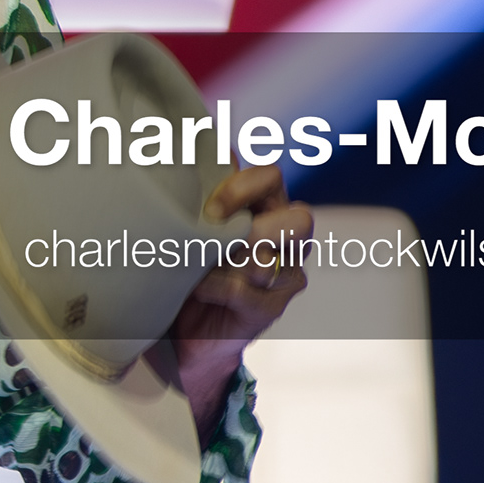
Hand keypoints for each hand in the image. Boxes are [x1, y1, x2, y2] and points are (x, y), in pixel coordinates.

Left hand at [167, 166, 309, 423]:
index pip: (272, 179)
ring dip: (232, 257)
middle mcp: (285, 241)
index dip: (243, 185)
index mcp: (267, 208)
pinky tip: (194, 287)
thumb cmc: (187, 267)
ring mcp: (282, 278)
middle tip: (212, 230)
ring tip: (199, 263)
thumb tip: (187, 148)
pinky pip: (246, 291)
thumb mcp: (189, 226)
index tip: (207, 204)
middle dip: (253, 222)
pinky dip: (214, 286)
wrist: (183, 334)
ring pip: (275, 258)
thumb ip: (196, 194)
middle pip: (300, 219)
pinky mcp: (269, 309)